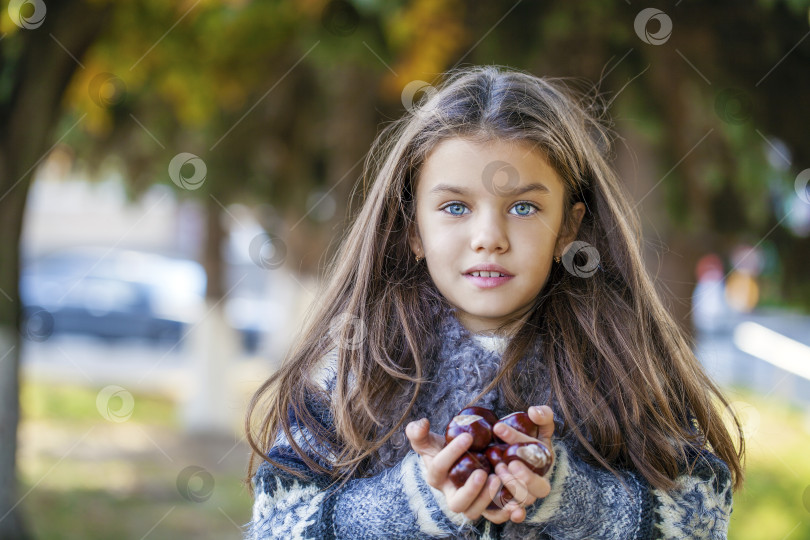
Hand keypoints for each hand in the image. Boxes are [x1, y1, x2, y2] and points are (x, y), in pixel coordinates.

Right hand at [406, 419, 516, 523]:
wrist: (461, 459)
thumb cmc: (443, 449)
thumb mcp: (428, 440)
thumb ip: (417, 432)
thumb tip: (421, 423)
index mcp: (436, 478)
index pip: (439, 468)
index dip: (451, 453)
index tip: (467, 436)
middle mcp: (451, 494)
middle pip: (457, 503)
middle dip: (470, 490)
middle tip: (482, 472)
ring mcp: (469, 502)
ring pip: (474, 512)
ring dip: (487, 499)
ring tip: (498, 479)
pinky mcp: (486, 505)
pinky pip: (494, 516)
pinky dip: (504, 512)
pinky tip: (515, 502)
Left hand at [488, 405, 555, 522]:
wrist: (503, 456)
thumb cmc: (523, 442)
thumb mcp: (536, 427)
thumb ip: (543, 416)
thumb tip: (534, 411)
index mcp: (544, 466)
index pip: (541, 459)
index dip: (522, 445)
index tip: (500, 429)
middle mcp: (535, 485)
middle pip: (537, 490)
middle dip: (524, 478)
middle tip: (506, 463)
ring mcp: (522, 496)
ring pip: (523, 501)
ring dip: (512, 488)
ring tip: (498, 471)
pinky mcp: (506, 505)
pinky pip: (510, 515)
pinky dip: (509, 514)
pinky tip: (506, 508)